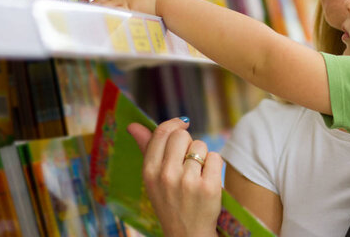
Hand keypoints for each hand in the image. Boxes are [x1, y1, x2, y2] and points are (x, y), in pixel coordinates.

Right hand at [127, 118, 222, 236]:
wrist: (188, 234)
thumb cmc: (170, 201)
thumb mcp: (152, 179)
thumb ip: (145, 148)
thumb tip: (133, 125)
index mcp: (149, 172)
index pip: (162, 132)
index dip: (175, 123)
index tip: (183, 123)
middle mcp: (166, 175)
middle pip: (182, 135)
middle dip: (188, 142)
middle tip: (187, 161)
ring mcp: (188, 182)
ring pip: (200, 146)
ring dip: (202, 156)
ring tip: (196, 175)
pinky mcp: (209, 187)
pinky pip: (215, 157)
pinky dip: (214, 166)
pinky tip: (207, 180)